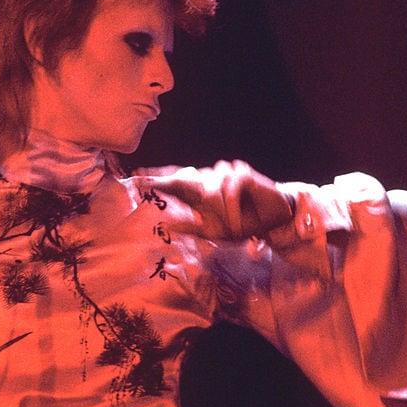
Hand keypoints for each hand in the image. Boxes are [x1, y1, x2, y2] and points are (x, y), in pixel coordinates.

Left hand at [135, 160, 293, 239]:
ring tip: (228, 223)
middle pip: (183, 178)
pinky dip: (233, 205)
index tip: (135, 179)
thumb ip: (191, 228)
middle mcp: (209, 182)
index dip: (155, 179)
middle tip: (149, 184)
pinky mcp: (242, 174)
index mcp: (200, 195)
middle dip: (167, 181)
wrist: (271, 222)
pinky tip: (236, 217)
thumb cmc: (241, 224)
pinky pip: (230, 187)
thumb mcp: (213, 232)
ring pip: (210, 186)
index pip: (174, 184)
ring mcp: (225, 175)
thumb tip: (164, 226)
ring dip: (218, 208)